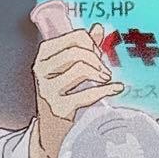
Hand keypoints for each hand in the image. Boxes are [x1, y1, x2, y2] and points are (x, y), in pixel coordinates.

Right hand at [28, 24, 123, 157]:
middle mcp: (41, 70)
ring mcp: (47, 89)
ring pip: (81, 69)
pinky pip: (86, 94)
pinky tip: (116, 88)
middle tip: (105, 72)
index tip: (99, 54)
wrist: (50, 129)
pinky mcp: (58, 108)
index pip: (74, 37)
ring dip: (100, 74)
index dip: (92, 44)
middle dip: (97, 60)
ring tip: (106, 80)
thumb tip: (98, 28)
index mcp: (44, 54)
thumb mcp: (68, 68)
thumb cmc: (62, 93)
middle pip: (78, 53)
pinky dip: (105, 90)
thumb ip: (84, 47)